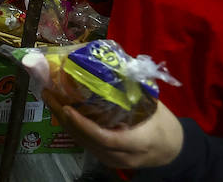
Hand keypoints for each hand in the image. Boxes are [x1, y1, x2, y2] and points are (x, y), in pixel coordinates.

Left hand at [45, 97, 183, 169]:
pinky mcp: (106, 158)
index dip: (84, 124)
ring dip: (63, 120)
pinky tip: (61, 111)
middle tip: (49, 93)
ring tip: (50, 98)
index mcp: (136, 142)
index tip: (68, 107)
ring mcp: (112, 160)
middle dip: (64, 117)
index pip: (105, 138)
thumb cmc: (162, 124)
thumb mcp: (153, 106)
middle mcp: (121, 156)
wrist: (172, 150)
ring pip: (82, 142)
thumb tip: (112, 63)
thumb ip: (133, 90)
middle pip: (87, 139)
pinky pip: (85, 143)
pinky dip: (71, 126)